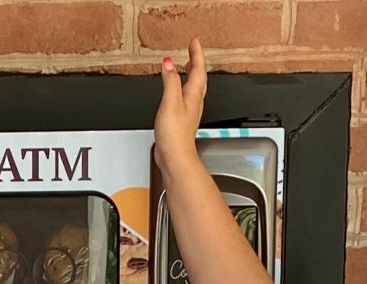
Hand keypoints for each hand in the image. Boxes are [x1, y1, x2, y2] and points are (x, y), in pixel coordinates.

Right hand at [154, 37, 206, 177]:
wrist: (175, 158)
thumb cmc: (175, 135)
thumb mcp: (170, 102)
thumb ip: (170, 81)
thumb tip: (168, 64)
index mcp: (193, 95)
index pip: (198, 69)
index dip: (196, 53)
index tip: (194, 42)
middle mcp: (194, 102)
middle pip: (198, 77)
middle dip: (195, 62)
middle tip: (192, 51)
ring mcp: (189, 112)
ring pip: (193, 87)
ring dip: (190, 74)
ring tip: (187, 65)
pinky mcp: (182, 120)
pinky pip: (185, 97)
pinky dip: (182, 87)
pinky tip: (177, 90)